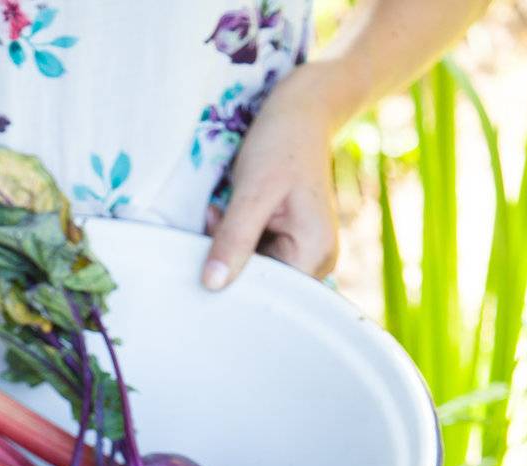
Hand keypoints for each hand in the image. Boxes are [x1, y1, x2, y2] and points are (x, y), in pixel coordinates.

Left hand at [202, 63, 340, 291]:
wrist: (302, 113)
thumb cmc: (282, 143)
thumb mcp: (253, 191)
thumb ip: (234, 239)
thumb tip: (212, 285)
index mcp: (315, 255)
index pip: (267, 292)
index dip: (233, 279)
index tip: (209, 249)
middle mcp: (316, 263)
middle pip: (261, 285)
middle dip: (230, 259)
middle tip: (215, 218)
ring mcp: (304, 255)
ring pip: (253, 271)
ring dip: (229, 247)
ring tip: (222, 211)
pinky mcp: (290, 246)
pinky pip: (256, 257)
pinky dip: (236, 240)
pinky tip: (229, 214)